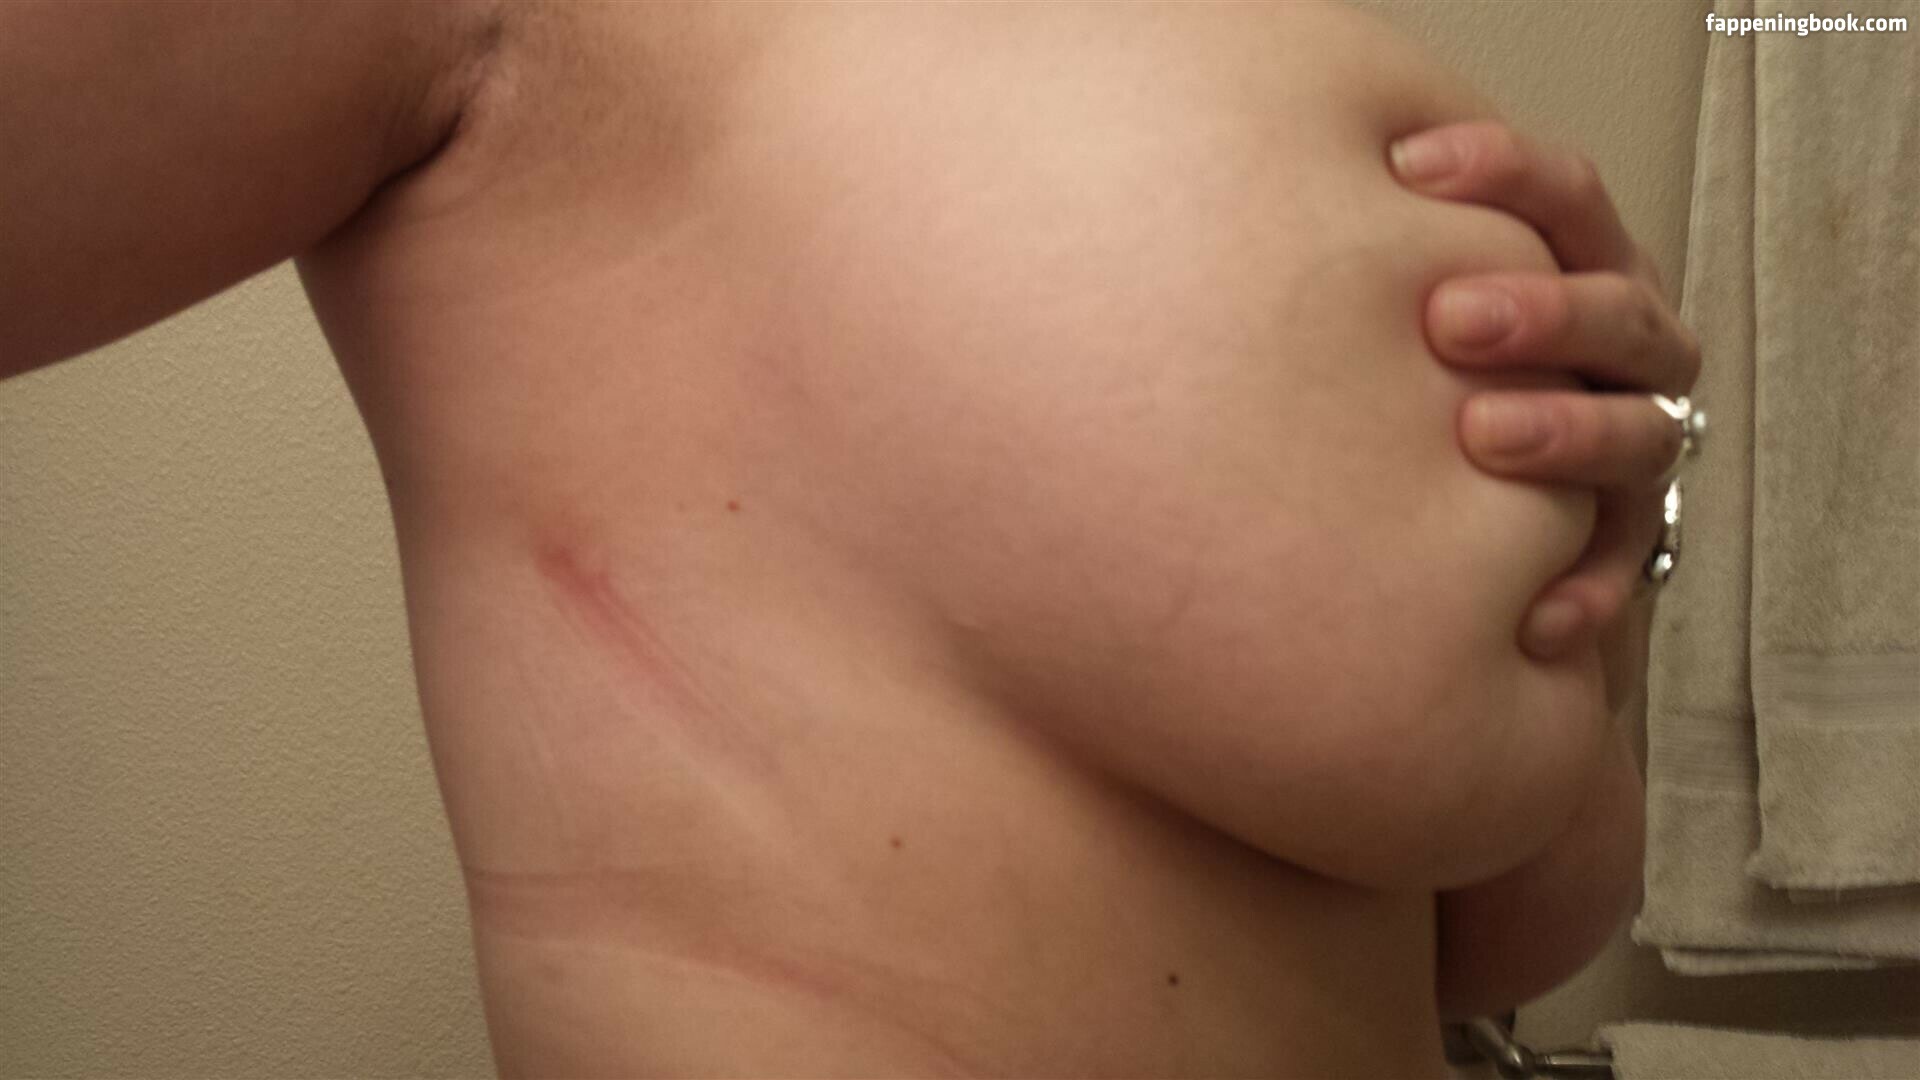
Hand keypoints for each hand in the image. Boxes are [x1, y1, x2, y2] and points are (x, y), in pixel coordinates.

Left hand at [1392, 122, 1700, 692]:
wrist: (1435, 515)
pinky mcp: (1627, 538)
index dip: (1505, 173)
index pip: (1570, 198)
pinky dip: (1585, 588)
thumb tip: (1250, 211)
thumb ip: (1368, 262)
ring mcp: (1632, 441)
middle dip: (1544, 309)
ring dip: (1568, 433)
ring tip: (1480, 438)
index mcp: (1577, 266)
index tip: (1406, 168)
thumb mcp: (1387, 309)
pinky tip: (1533, 616)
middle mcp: (1620, 351)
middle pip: (1621, 312)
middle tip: (1445, 318)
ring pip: (1641, 431)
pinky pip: (1628, 566)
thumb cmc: (1392, 378)